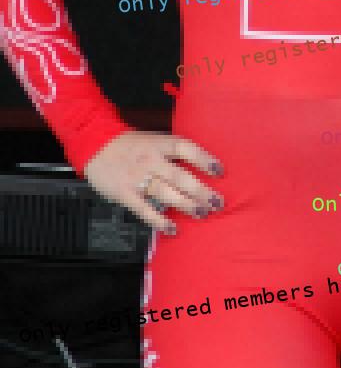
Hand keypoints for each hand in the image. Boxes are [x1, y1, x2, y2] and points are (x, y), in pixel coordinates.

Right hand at [84, 130, 223, 233]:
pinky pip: (145, 210)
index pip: (187, 149)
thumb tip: (199, 166)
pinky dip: (159, 221)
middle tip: (218, 203)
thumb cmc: (129, 144)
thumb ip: (172, 152)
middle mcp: (151, 160)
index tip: (219, 171)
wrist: (94, 143)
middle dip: (201, 191)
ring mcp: (137, 177)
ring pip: (166, 193)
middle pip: (181, 177)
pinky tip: (172, 229)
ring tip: (202, 213)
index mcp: (159, 144)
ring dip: (186, 205)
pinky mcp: (125, 193)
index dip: (204, 159)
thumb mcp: (153, 139)